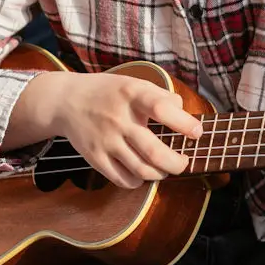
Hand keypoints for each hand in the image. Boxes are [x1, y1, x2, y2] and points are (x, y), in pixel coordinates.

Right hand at [52, 73, 202, 187]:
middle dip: (176, 163)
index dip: (184, 123)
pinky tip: (142, 173)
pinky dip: (138, 181)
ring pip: (141, 169)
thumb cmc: (108, 92)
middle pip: (154, 152)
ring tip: (165, 169)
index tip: (197, 132)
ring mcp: (106, 141)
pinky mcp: (96, 157)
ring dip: (160, 174)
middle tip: (183, 162)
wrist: (67, 101)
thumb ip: (159, 95)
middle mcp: (119, 119)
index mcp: (131, 95)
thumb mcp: (133, 83)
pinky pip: (123, 179)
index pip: (162, 109)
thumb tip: (182, 111)